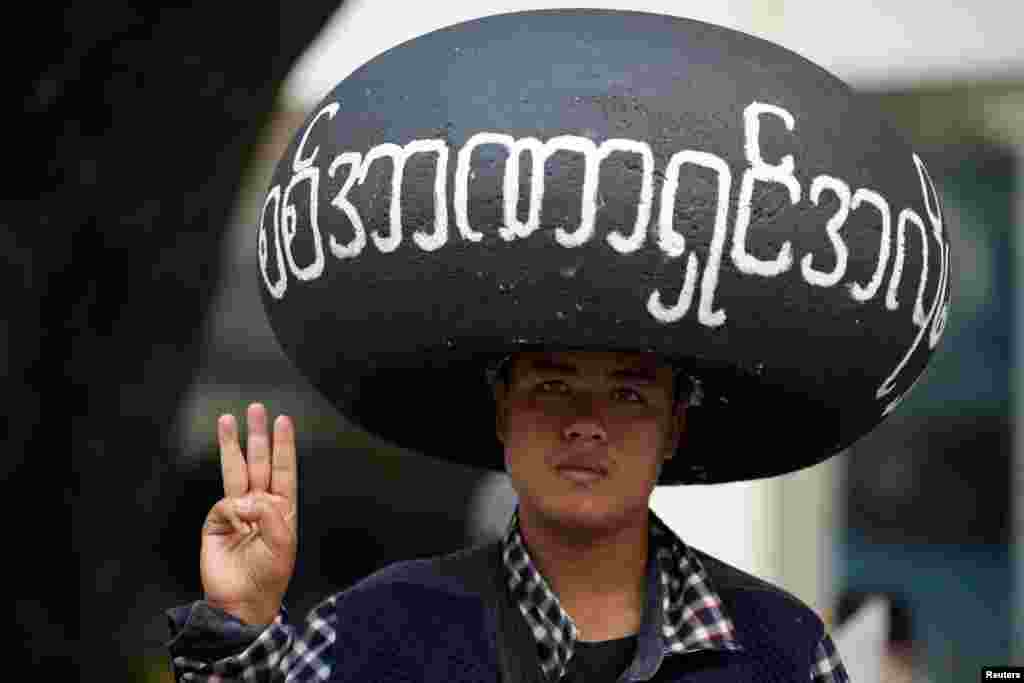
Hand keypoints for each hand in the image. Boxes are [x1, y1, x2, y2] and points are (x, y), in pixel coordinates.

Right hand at [199, 403, 297, 625]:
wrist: (242, 603)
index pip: (283, 469)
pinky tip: (238, 525)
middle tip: (256, 409)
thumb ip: (272, 517)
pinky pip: (224, 505)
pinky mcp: (216, 522)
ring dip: (232, 446)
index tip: (283, 421)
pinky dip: (232, 511)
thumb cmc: (268, 576)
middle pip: (259, 462)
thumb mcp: (283, 545)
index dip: (283, 445)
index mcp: (281, 508)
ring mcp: (237, 512)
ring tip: (228, 421)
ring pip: (236, 471)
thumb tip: (252, 499)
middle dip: (257, 435)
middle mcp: (260, 505)